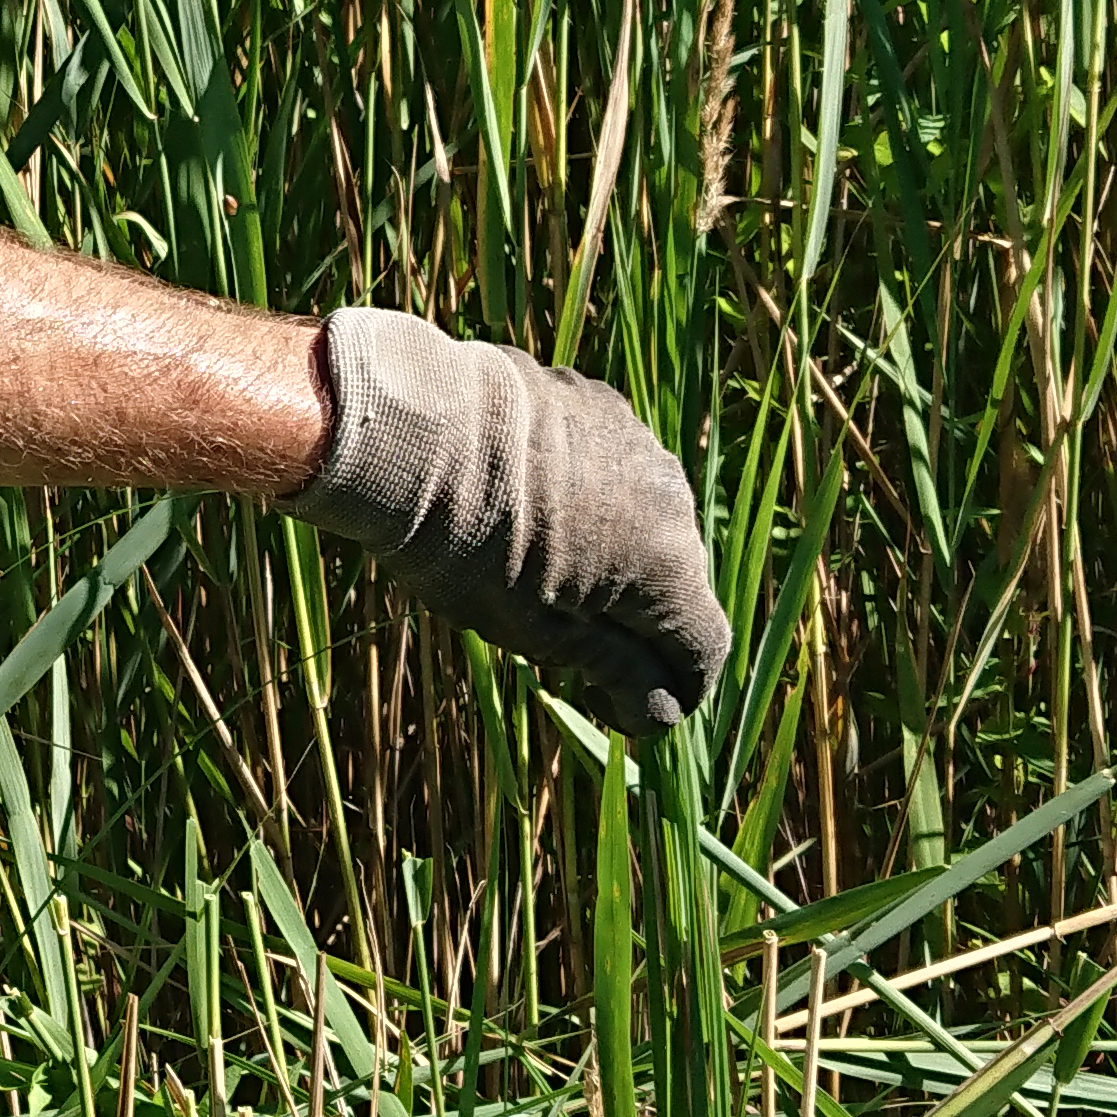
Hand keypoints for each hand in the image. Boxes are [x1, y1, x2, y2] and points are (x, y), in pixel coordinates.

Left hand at [280, 309, 729, 733]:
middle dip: (633, 622)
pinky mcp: (600, 403)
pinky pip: (612, 468)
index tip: (612, 705)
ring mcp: (639, 442)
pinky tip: (524, 506)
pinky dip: (588, 498)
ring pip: (644, 520)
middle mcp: (672, 500)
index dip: (668, 692)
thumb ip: (616, 672)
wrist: (413, 432)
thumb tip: (663, 714)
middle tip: (558, 639)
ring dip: (611, 554)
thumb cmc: (467, 549)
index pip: (704, 649)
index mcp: (668, 567)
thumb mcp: (538, 633)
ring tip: (533, 565)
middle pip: (677, 582)